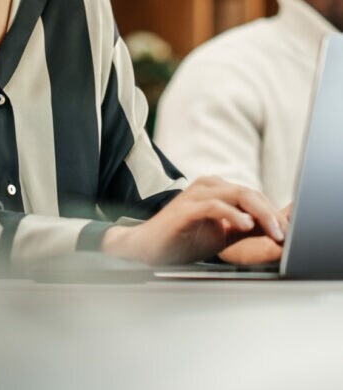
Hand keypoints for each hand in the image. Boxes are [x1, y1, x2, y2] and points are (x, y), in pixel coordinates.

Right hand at [101, 176, 287, 265]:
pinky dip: (231, 214)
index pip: (252, 194)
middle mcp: (207, 186)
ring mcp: (195, 195)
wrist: (147, 248)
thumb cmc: (183, 240)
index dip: (272, 211)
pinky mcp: (185, 210)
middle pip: (248, 192)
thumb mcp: (221, 234)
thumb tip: (275, 229)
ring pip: (236, 194)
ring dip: (259, 213)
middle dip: (271, 212)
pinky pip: (213, 206)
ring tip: (274, 230)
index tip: (287, 230)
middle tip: (284, 232)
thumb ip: (244, 229)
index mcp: (216, 189)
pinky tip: (244, 225)